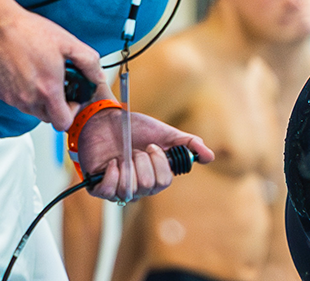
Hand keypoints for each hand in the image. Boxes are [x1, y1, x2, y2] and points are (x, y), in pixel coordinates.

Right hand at [0, 5, 103, 129]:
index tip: (72, 98)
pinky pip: (16, 101)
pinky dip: (23, 92)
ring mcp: (11, 97)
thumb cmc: (29, 32)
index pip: (63, 123)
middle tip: (58, 84)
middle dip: (57, 105)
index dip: (72, 113)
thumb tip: (98, 77)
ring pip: (31, 110)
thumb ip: (89, 62)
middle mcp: (27, 99)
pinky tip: (26, 72)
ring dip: (40, 99)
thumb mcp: (68, 43)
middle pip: (48, 118)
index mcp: (48, 90)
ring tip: (42, 74)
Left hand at [75, 108, 213, 202]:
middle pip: (149, 185)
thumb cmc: (135, 128)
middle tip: (135, 149)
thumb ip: (188, 144)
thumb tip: (210, 157)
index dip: (159, 162)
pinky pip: (109, 190)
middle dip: (142, 160)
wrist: (106, 120)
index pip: (164, 182)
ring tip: (122, 154)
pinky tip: (112, 162)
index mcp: (156, 176)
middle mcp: (139, 187)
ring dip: (127, 164)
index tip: (152, 146)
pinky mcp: (99, 188)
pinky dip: (112, 173)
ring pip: (130, 189)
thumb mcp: (165, 133)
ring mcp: (119, 189)